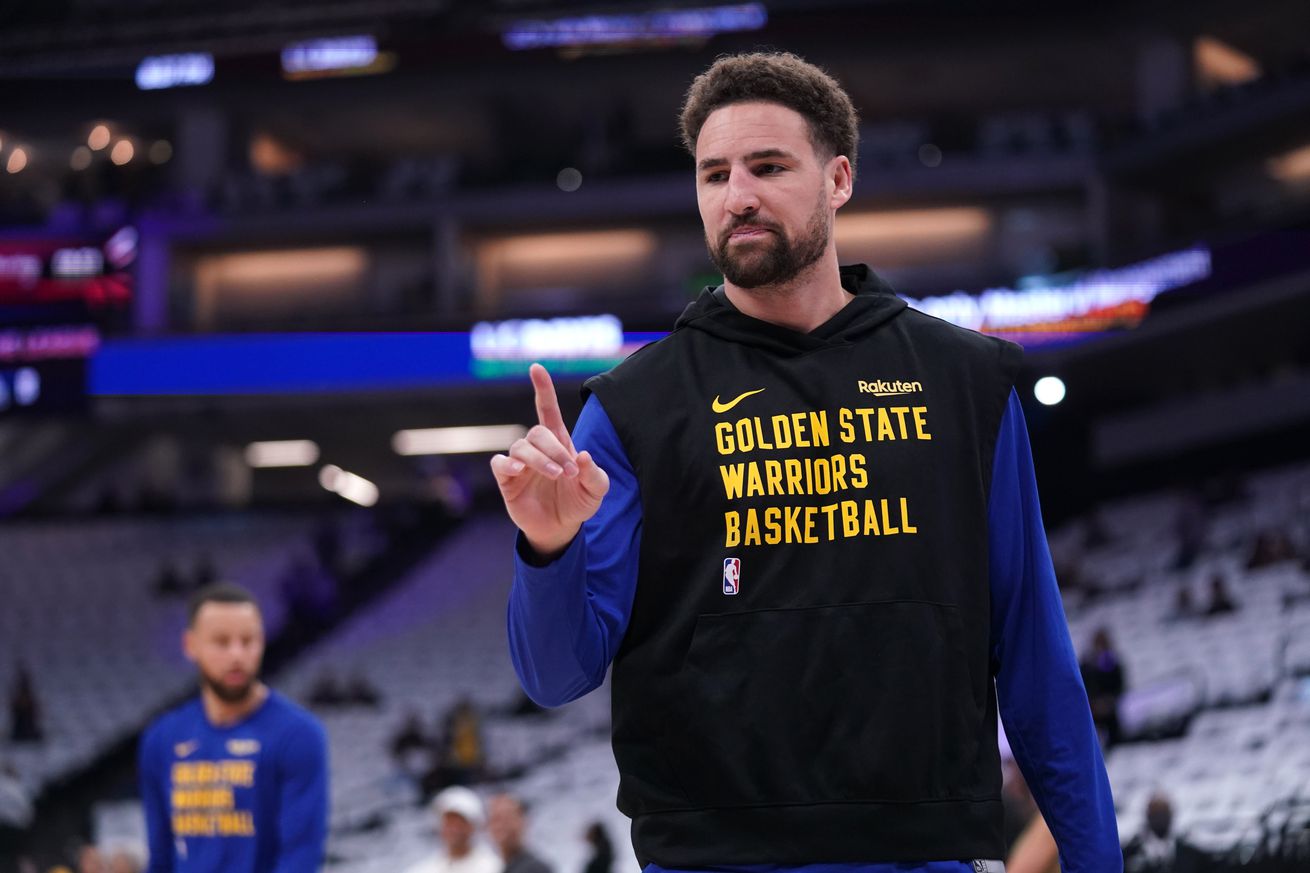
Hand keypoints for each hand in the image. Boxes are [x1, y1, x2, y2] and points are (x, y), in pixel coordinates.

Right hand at [491, 363, 609, 557]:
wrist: (561, 529)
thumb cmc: (578, 503)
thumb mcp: (596, 490)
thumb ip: (594, 473)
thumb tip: (582, 455)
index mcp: (559, 443)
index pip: (548, 410)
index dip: (542, 389)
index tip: (536, 368)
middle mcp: (537, 449)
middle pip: (537, 433)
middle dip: (554, 449)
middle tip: (568, 472)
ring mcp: (520, 464)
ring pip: (521, 447)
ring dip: (539, 459)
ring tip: (555, 475)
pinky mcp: (507, 480)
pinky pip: (499, 464)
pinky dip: (506, 464)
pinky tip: (518, 470)